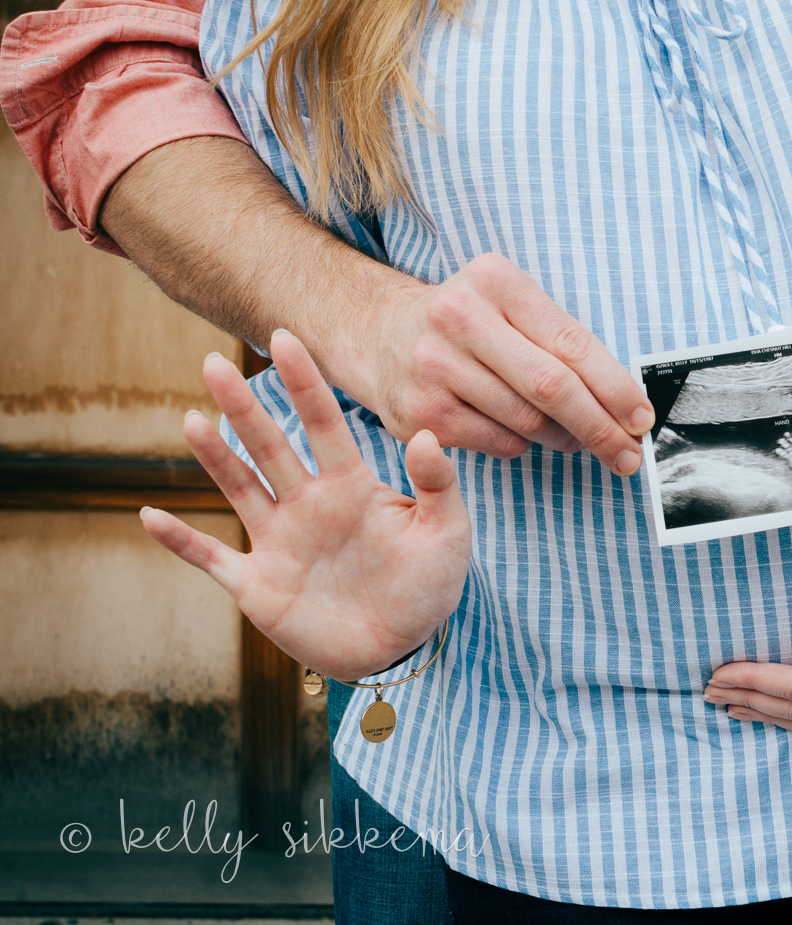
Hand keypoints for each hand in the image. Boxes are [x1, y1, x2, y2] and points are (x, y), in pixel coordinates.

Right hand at [140, 330, 470, 680]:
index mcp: (351, 485)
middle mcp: (308, 504)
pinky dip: (181, 541)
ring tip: (192, 419)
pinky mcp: (258, 585)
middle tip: (215, 362)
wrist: (402, 648)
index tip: (285, 338)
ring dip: (214, 456)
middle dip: (244, 407)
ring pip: (239, 488)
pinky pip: (211, 558)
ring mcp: (279, 542)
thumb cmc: (427, 585)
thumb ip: (438, 485)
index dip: (304, 382)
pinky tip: (148, 514)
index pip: (324, 423)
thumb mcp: (447, 533)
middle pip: (270, 446)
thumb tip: (424, 435)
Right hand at [350, 254, 653, 471]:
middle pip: (552, 387)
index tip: (643, 418)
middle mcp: (459, 318)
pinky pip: (500, 443)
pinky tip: (524, 432)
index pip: (572, 343)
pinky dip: (525, 445)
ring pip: (528, 422)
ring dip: (566, 439)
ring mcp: (434, 367)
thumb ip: (561, 342)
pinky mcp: (422, 413)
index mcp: (495, 281)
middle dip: (602, 427)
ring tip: (578, 438)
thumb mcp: (509, 304)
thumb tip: (625, 405)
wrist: (377, 333)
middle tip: (629, 454)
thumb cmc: (467, 322)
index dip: (616, 387)